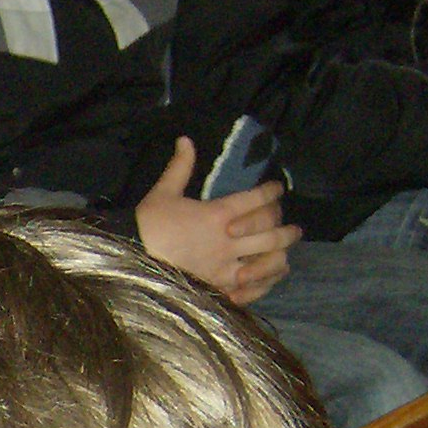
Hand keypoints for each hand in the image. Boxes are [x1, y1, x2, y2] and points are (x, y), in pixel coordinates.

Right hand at [133, 139, 300, 304]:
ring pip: (269, 262)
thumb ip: (180, 166)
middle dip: (288, 229)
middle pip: (272, 233)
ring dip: (281, 255)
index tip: (277, 189)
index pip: (257, 199)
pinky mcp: (220, 288)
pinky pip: (254, 287)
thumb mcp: (162, 193)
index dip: (272, 191)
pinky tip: (270, 276)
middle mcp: (228, 241)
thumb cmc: (147, 226)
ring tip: (286, 253)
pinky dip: (267, 282)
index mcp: (218, 214)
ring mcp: (226, 268)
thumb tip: (186, 139)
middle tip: (295, 228)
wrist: (132, 261)